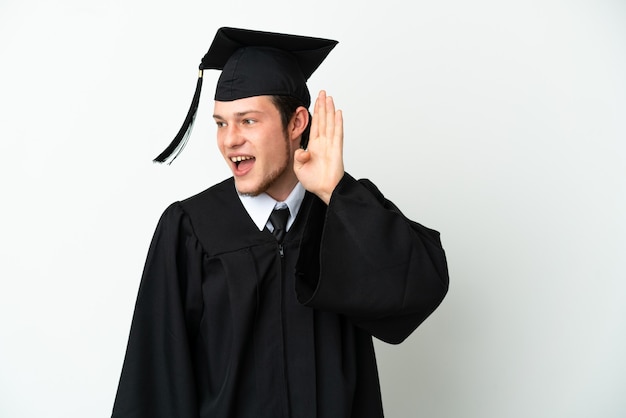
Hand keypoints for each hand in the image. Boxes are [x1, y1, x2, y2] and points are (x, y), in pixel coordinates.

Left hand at [294, 90, 344, 204]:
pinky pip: (337, 134)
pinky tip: (338, 113)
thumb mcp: (299, 168)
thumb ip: (298, 157)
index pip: (315, 125)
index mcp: (314, 146)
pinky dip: (338, 123)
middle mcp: (323, 143)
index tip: (316, 101)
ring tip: (329, 98)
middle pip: (323, 120)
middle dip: (323, 106)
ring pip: (330, 123)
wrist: (325, 191)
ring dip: (330, 111)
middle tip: (323, 93)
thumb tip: (301, 151)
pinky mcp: (336, 150)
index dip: (316, 113)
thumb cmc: (314, 182)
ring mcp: (330, 145)